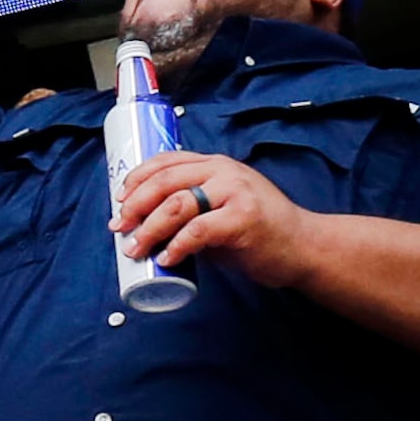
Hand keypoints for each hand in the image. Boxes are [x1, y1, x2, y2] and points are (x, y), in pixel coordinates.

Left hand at [111, 150, 314, 288]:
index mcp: (215, 165)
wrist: (301, 246)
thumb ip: (189, 210)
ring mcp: (235, 192)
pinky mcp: (243, 218)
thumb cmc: (256, 231)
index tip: (118, 201)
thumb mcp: (219, 209)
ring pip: (177, 203)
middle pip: (165, 180)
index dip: (136, 179)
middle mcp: (223, 172)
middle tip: (119, 227)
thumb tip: (144, 226)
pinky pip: (199, 230)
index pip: (167, 161)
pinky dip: (177, 246)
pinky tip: (166, 259)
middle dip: (135, 205)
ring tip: (135, 248)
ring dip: (149, 228)